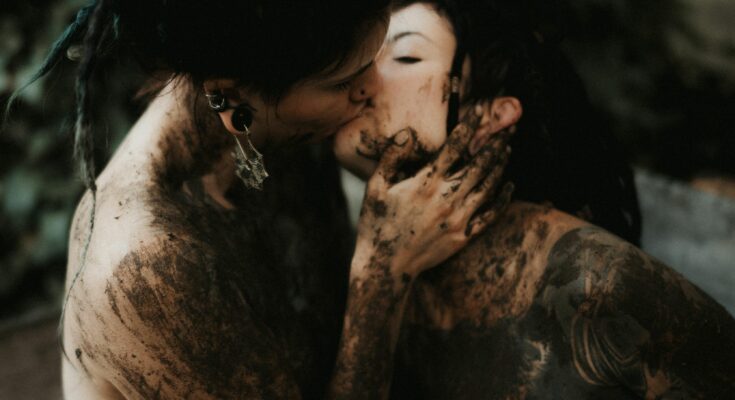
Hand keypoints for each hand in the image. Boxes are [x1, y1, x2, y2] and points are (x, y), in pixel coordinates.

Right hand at [353, 105, 513, 277]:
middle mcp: (446, 199)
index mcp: (425, 184)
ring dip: (499, 166)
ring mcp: (457, 219)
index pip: (453, 148)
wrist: (386, 266)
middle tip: (506, 129)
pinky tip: (509, 186)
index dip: (468, 127)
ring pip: (488, 187)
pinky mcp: (463, 236)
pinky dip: (502, 199)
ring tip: (507, 150)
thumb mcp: (376, 187)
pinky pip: (490, 215)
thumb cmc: (376, 224)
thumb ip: (392, 157)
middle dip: (494, 144)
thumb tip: (409, 133)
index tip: (479, 112)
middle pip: (479, 165)